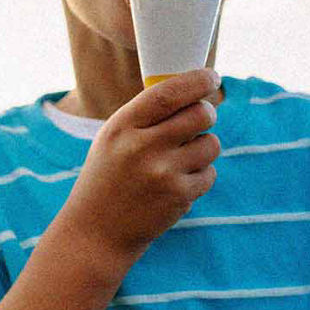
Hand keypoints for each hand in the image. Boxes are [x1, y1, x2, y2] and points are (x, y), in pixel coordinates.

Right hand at [60, 69, 221, 263]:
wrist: (97, 232)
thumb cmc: (108, 176)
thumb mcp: (113, 138)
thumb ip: (145, 115)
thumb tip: (192, 89)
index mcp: (122, 126)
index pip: (167, 94)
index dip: (196, 81)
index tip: (212, 77)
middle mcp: (142, 148)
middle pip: (199, 114)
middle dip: (208, 112)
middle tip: (204, 115)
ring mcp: (162, 174)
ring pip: (211, 143)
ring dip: (205, 145)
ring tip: (183, 156)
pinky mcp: (178, 197)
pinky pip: (210, 173)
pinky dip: (201, 174)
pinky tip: (178, 181)